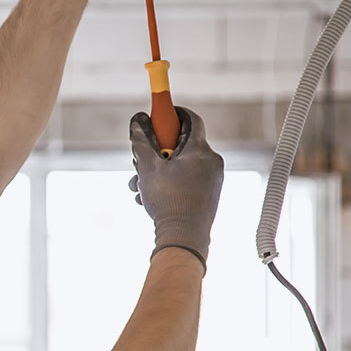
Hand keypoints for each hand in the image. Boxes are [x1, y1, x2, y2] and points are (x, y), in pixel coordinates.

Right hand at [128, 107, 223, 268]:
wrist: (185, 237)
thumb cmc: (168, 201)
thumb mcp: (146, 167)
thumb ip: (141, 140)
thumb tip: (137, 121)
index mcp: (200, 149)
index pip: (190, 119)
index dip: (173, 113)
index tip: (159, 114)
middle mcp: (211, 161)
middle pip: (182, 144)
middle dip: (157, 149)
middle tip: (140, 158)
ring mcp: (213, 179)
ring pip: (182, 164)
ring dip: (158, 170)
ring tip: (139, 185)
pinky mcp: (210, 195)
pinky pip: (188, 180)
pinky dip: (169, 183)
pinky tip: (150, 198)